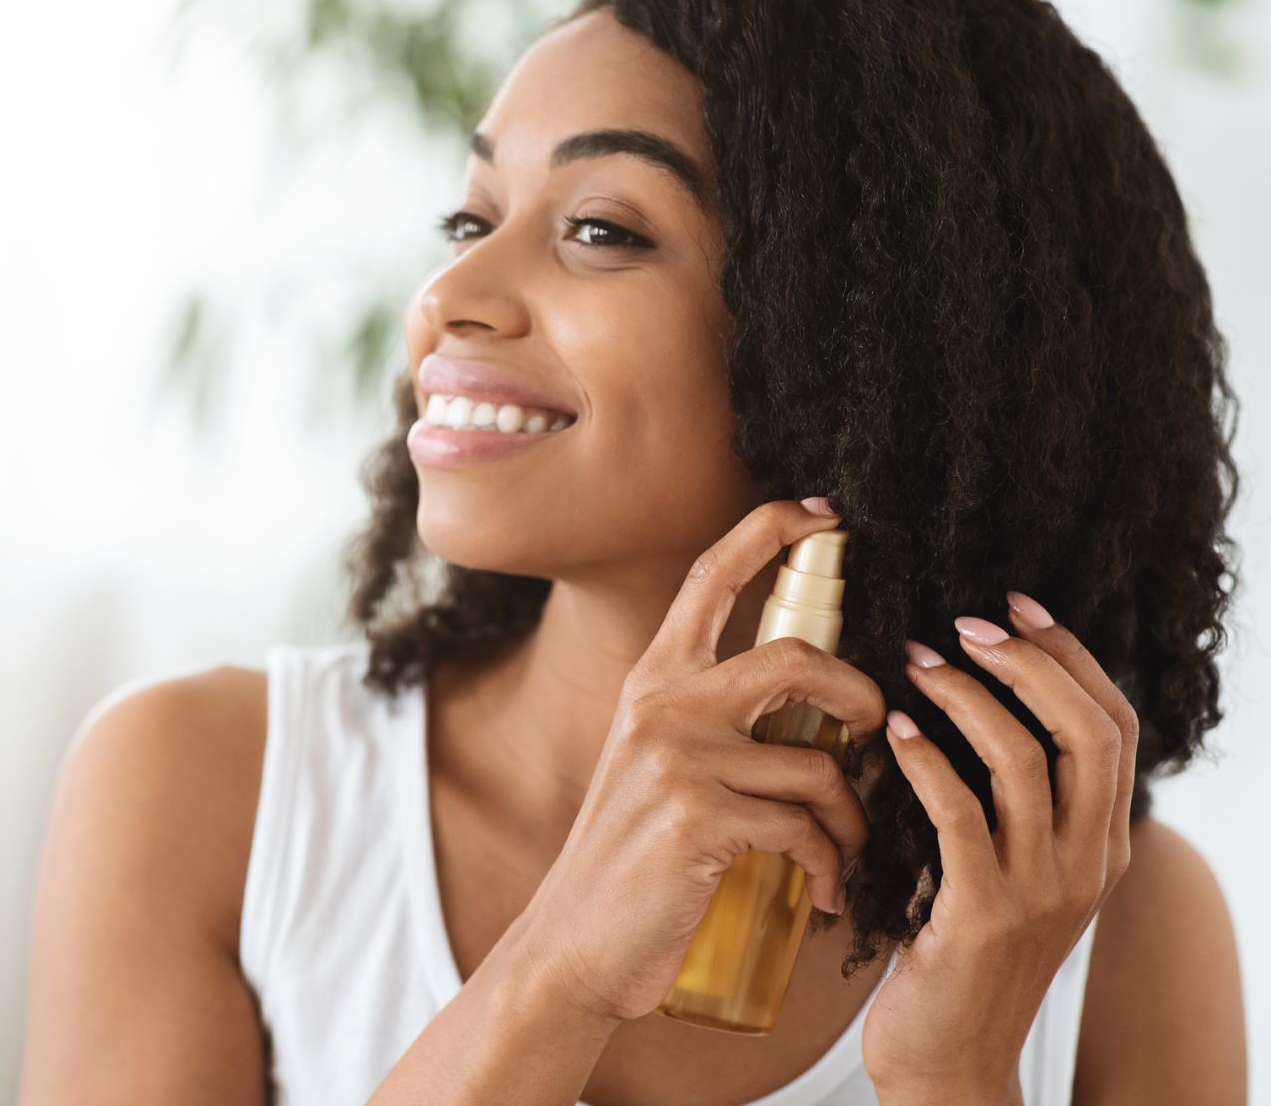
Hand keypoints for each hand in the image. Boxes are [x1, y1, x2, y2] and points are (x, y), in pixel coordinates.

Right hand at [505, 496, 889, 1024]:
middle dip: (860, 692)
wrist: (576, 945)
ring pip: (817, 764)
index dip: (768, 531)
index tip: (823, 510)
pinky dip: (832, 864)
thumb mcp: (656, 770)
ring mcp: (679, 760)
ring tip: (847, 850)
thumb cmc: (633, 864)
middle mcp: (662, 705)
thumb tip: (814, 713)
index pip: (710, 578)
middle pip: (794, 657)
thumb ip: (712, 727)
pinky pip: (807, 828)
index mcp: (653, 682)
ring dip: (853, 816)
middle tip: (878, 727)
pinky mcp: (700, 818)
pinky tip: (825, 892)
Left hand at [861, 593, 1137, 1095]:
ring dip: (967, 698)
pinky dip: (926, 760)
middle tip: (965, 624)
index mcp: (1101, 844)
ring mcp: (1042, 890)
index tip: (1016, 607)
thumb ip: (1010, 805)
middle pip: (1087, 730)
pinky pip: (961, 814)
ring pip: (1026, 761)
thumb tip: (973, 707)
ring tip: (914, 662)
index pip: (1113, 726)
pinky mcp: (982, 914)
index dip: (1069, 656)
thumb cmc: (958, 953)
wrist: (947, 1058)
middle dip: (1030, 662)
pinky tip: (893, 731)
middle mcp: (1088, 862)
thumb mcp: (1007, 872)